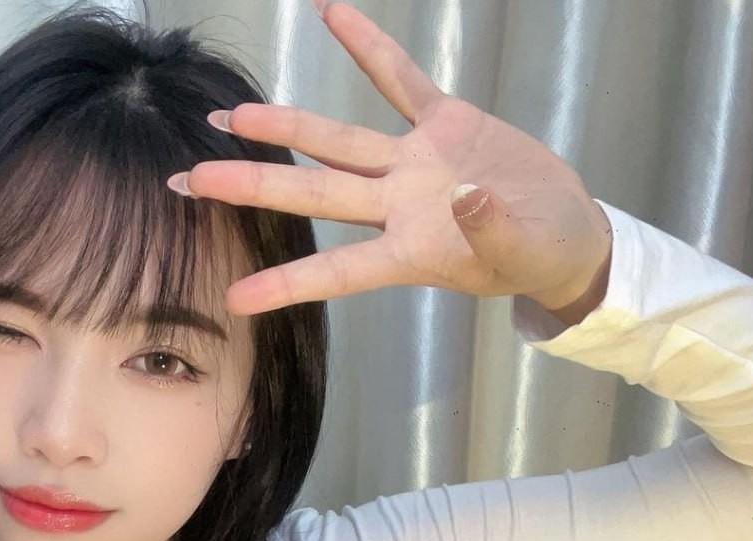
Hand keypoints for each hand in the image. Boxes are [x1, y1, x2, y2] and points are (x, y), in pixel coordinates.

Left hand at [167, 1, 611, 316]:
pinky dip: (367, 48)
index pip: (338, 271)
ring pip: (337, 142)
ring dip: (284, 126)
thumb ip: (491, 227)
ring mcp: (414, 164)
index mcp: (411, 250)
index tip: (234, 300)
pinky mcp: (442, 125)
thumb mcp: (523, 250)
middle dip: (252, 187)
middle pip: (314, 194)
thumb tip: (464, 197)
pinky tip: (330, 12)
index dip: (288, 284)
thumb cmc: (540, 254)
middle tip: (189, 183)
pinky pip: (398, 80)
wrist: (563, 231)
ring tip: (228, 116)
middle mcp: (397, 206)